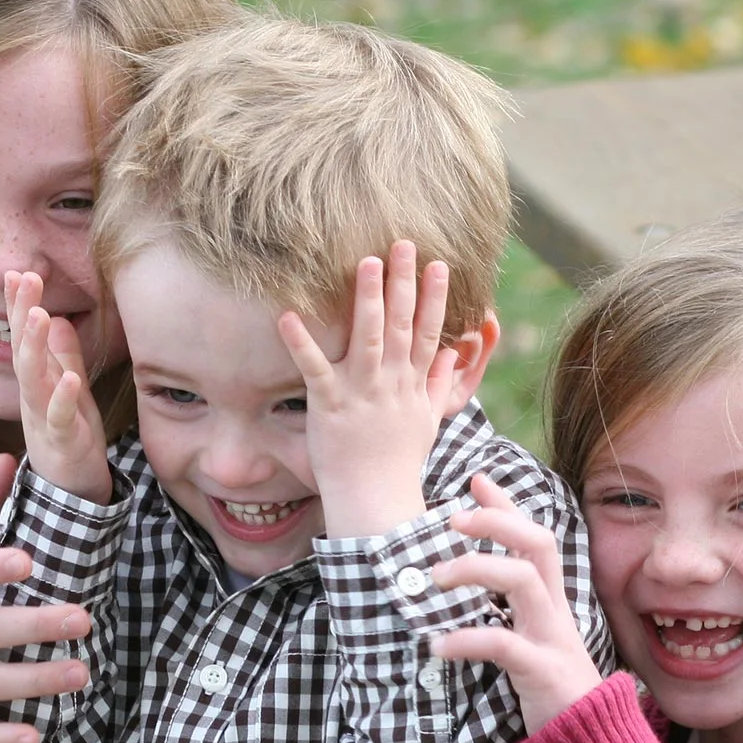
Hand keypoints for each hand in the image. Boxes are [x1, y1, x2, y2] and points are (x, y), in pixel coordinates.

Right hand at [7, 270, 111, 503]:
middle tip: (23, 279)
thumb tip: (56, 318)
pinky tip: (70, 378)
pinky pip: (60, 418)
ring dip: (34, 347)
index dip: (20, 306)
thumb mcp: (70, 390)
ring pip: (34, 379)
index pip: (24, 338)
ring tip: (38, 315)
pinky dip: (64, 398)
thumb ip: (64, 357)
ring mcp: (44, 419)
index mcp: (37, 382)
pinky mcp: (62, 442)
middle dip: (21, 314)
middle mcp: (34, 397)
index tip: (18, 273)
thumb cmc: (71, 437)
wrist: (73, 493)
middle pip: (23, 350)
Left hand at [277, 241, 456, 537]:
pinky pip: (314, 368)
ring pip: (367, 337)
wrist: (376, 499)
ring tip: (366, 262)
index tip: (439, 264)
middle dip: (404, 282)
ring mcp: (361, 392)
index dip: (435, 297)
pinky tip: (288, 315)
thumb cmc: (398, 461)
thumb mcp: (428, 421)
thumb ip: (438, 383)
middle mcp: (391, 383)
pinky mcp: (329, 404)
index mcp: (413, 384)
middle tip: (404, 243)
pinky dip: (301, 342)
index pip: (430, 332)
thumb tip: (454, 353)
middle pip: (402, 324)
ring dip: (367, 299)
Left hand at [429, 473, 604, 733]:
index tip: (475, 480)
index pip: (534, 538)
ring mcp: (552, 639)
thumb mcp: (533, 641)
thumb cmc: (554, 690)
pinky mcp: (543, 672)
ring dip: (476, 568)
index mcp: (551, 602)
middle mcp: (554, 611)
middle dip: (497, 521)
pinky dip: (467, 640)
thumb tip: (468, 582)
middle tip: (452, 518)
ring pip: (524, 580)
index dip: (506, 507)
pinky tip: (438, 645)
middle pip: (538, 544)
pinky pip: (504, 645)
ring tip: (435, 577)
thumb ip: (510, 611)